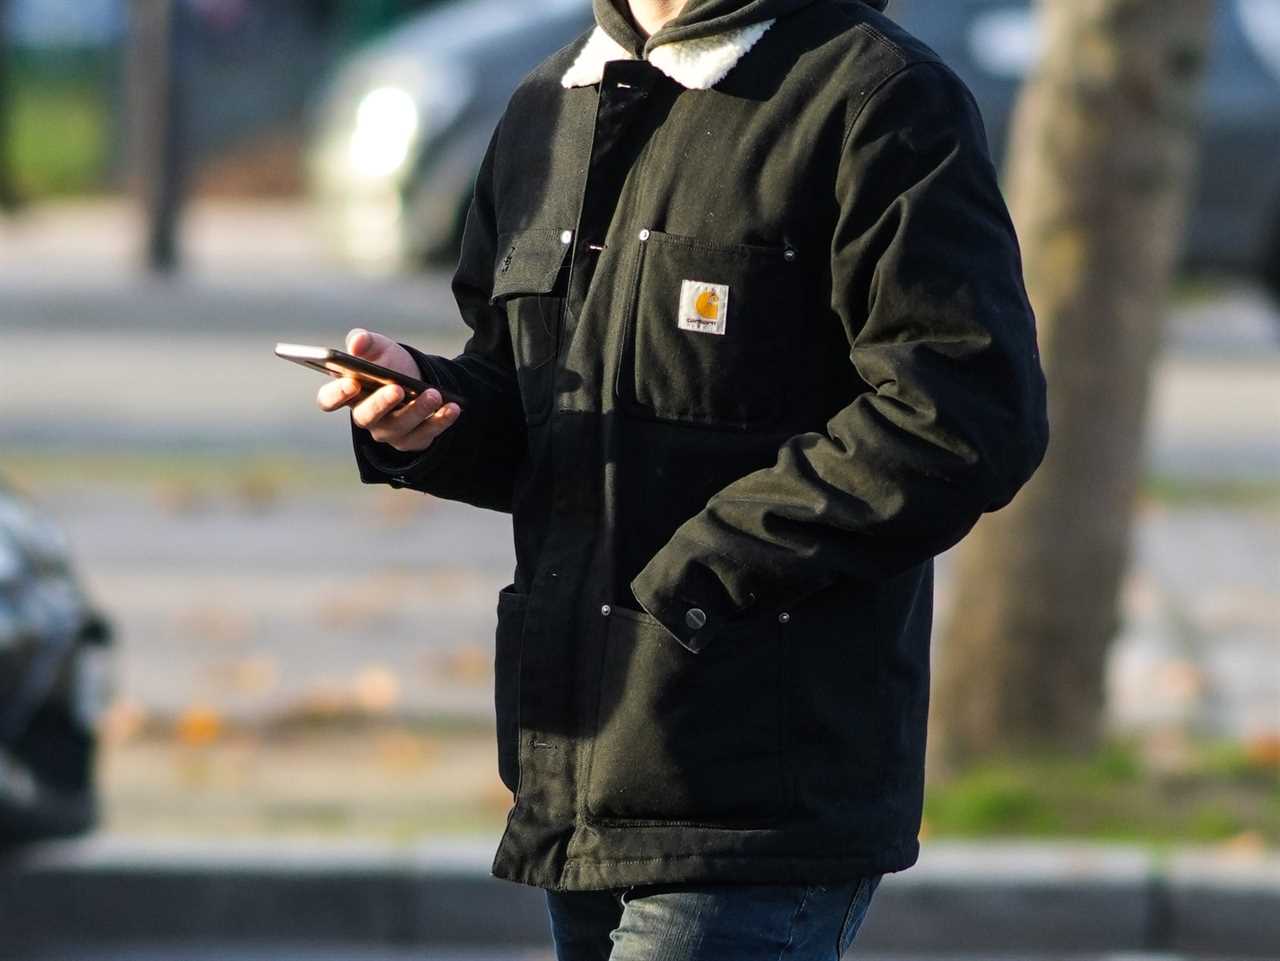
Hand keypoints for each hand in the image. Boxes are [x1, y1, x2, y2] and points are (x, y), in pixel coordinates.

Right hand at [315, 328, 460, 452]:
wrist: (419, 380)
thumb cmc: (390, 365)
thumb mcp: (379, 348)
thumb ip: (365, 341)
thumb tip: (357, 341)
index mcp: (348, 393)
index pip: (329, 400)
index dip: (337, 394)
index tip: (351, 383)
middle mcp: (365, 417)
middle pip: (366, 417)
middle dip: (381, 403)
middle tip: (397, 388)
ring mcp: (388, 432)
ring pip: (399, 427)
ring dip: (417, 411)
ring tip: (434, 394)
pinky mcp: (413, 440)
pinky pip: (426, 435)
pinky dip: (440, 421)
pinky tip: (452, 407)